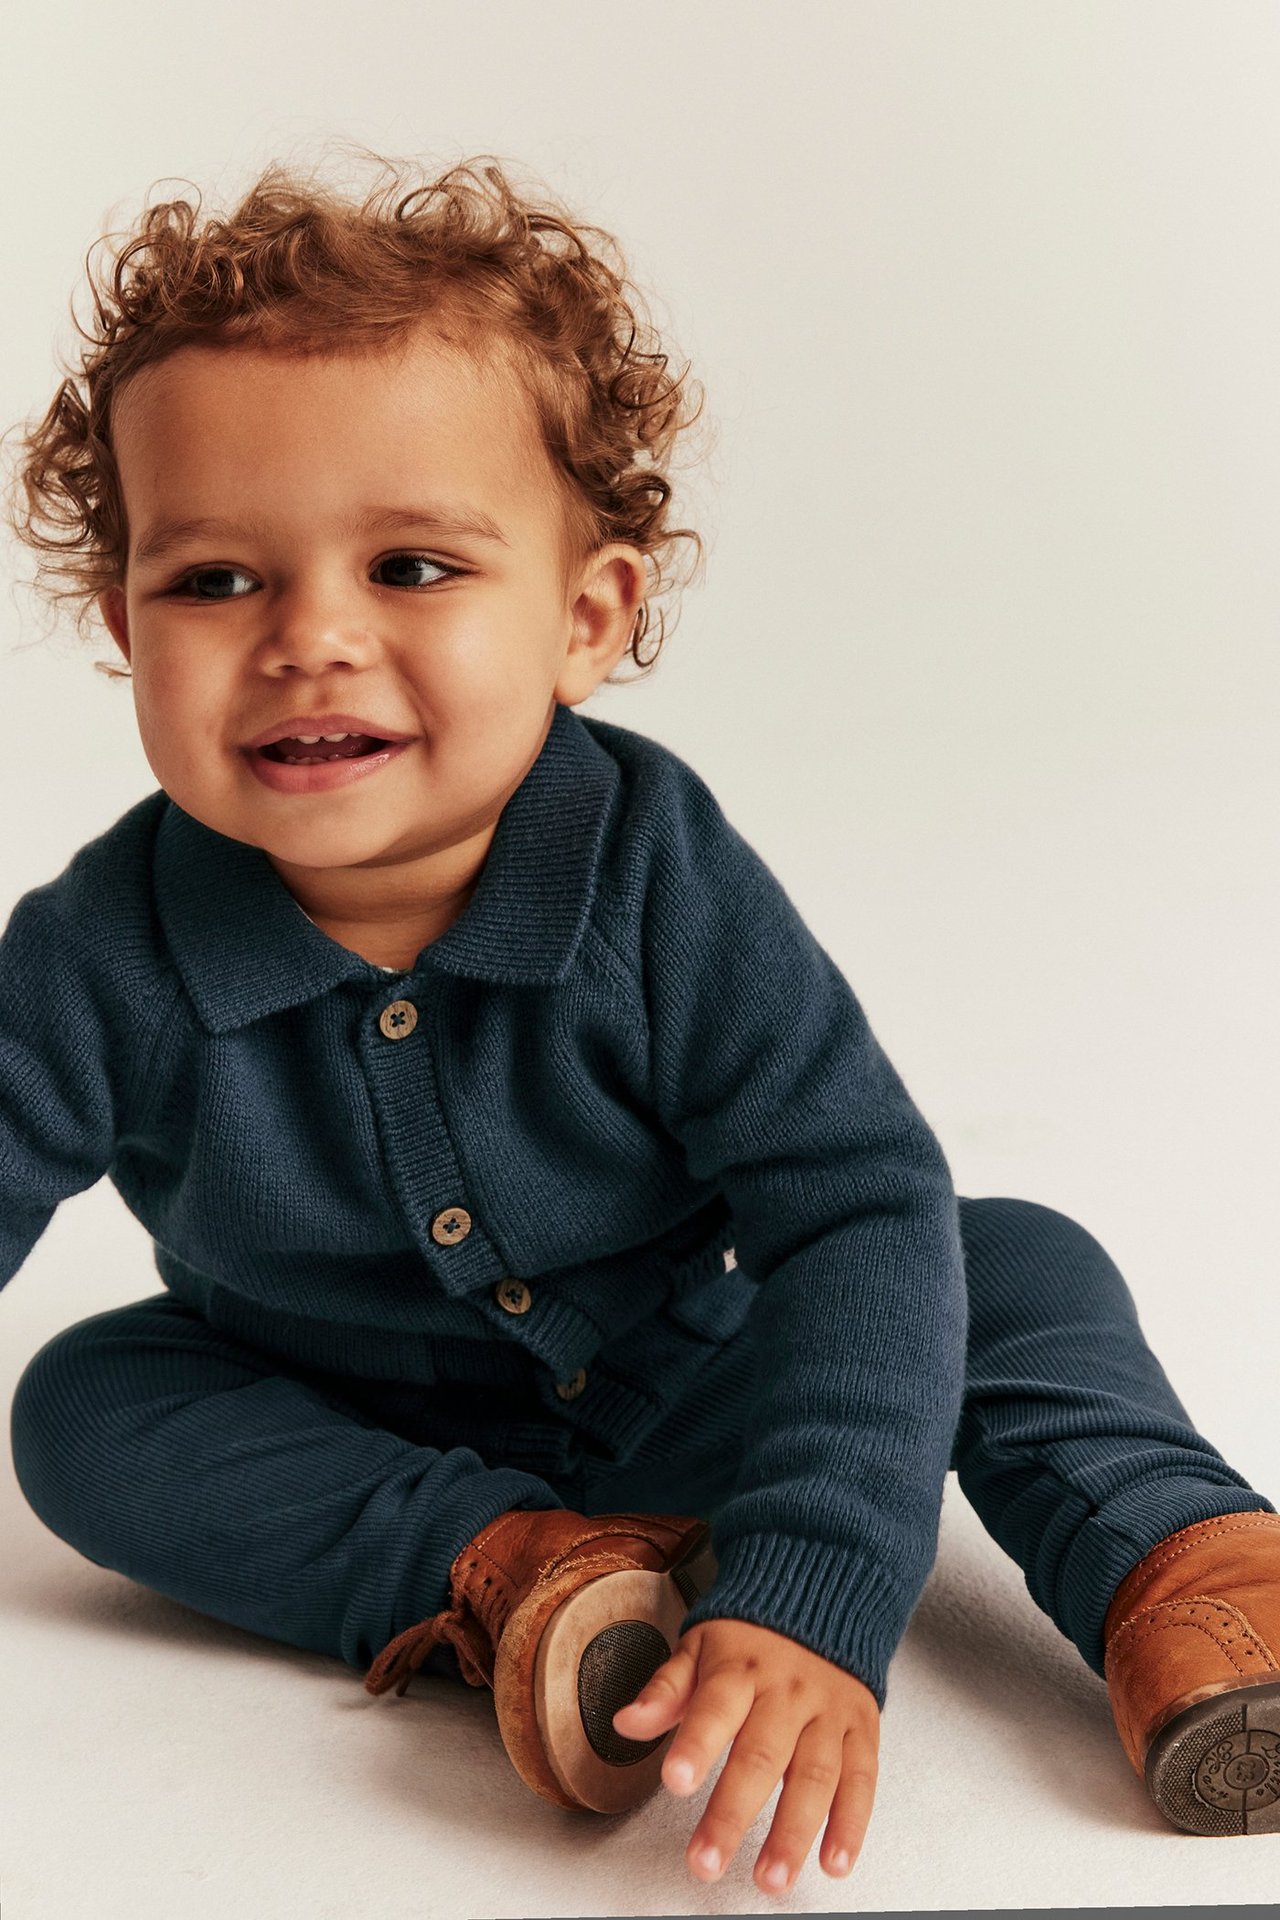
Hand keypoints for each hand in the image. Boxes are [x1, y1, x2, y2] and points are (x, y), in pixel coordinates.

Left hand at [611, 1616, 879, 1898]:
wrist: (821, 1598)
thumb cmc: (751, 1636)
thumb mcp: (699, 1647)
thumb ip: (665, 1689)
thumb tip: (627, 1722)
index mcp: (741, 1667)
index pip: (715, 1706)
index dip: (696, 1744)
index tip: (676, 1781)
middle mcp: (787, 1689)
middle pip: (762, 1754)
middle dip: (733, 1813)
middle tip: (708, 1861)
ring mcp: (828, 1710)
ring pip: (815, 1774)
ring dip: (794, 1832)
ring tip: (770, 1878)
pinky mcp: (860, 1728)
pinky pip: (861, 1778)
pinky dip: (851, 1824)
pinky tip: (833, 1861)